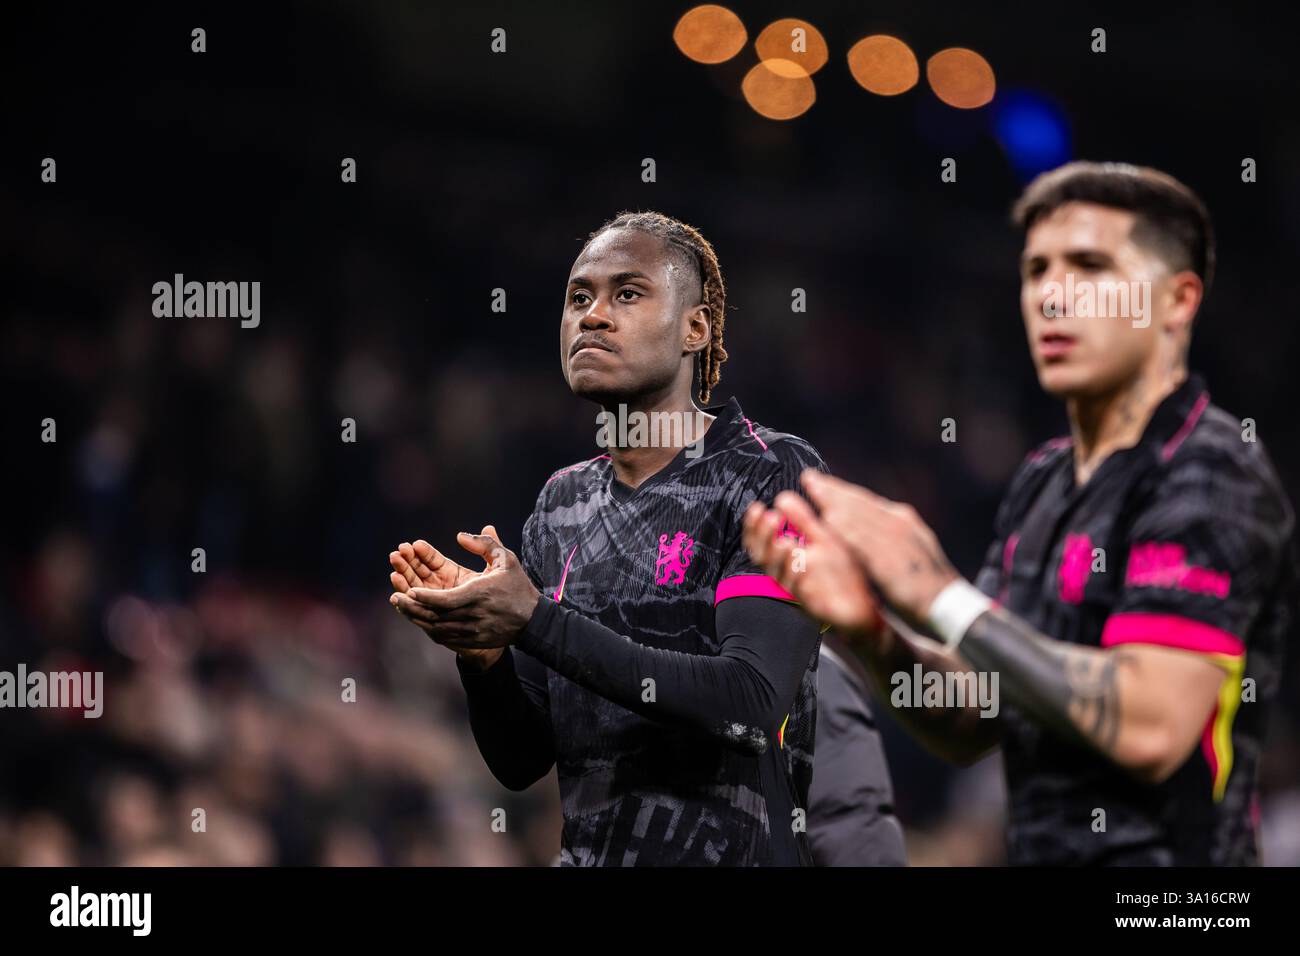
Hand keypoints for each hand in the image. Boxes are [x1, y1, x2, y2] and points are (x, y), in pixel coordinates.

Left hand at [390, 526, 539, 657]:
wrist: (532, 621)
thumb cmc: (517, 586)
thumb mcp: (506, 559)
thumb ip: (484, 544)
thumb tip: (460, 536)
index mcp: (480, 594)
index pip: (446, 599)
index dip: (426, 596)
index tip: (410, 589)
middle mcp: (474, 615)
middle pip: (436, 615)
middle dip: (413, 606)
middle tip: (395, 597)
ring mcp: (472, 631)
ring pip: (437, 627)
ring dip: (417, 617)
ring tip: (401, 605)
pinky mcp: (472, 641)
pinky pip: (444, 637)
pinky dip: (429, 628)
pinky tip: (418, 618)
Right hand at [742, 491, 884, 641]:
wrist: (863, 604)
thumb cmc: (840, 571)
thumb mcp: (823, 539)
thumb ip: (803, 520)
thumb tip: (783, 496)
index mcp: (784, 558)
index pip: (759, 542)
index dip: (753, 526)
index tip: (756, 507)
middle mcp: (785, 574)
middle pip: (762, 557)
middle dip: (764, 537)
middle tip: (772, 518)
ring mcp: (797, 590)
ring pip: (778, 575)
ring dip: (779, 557)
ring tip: (786, 541)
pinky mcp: (811, 606)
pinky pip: (799, 593)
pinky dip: (798, 578)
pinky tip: (803, 563)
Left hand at [799, 470, 958, 628]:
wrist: (949, 605)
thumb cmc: (927, 582)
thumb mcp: (909, 551)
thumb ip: (887, 537)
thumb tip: (863, 527)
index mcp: (904, 522)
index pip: (868, 502)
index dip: (842, 491)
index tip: (821, 482)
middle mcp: (900, 525)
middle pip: (861, 503)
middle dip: (833, 489)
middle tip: (809, 477)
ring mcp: (896, 541)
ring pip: (861, 516)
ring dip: (836, 501)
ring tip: (813, 490)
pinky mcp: (891, 561)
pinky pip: (865, 541)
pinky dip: (846, 528)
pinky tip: (829, 521)